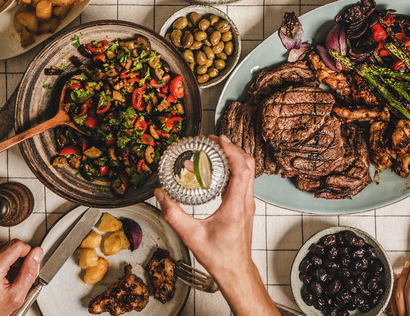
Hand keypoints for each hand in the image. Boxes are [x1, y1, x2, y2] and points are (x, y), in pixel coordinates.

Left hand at [0, 240, 43, 315]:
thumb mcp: (15, 296)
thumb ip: (29, 272)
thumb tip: (36, 254)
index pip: (16, 245)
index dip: (26, 252)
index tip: (26, 261)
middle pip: (5, 244)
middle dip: (14, 257)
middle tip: (12, 273)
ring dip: (1, 257)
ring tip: (0, 274)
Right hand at [156, 135, 277, 314]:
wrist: (235, 270)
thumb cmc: (219, 257)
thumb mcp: (191, 235)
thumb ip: (173, 214)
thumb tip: (161, 195)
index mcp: (236, 206)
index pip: (241, 169)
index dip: (231, 150)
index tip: (218, 139)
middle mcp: (246, 202)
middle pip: (248, 165)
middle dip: (232, 148)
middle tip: (213, 141)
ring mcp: (247, 204)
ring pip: (248, 172)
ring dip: (234, 158)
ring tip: (214, 151)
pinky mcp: (244, 207)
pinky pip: (243, 181)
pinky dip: (233, 169)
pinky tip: (216, 170)